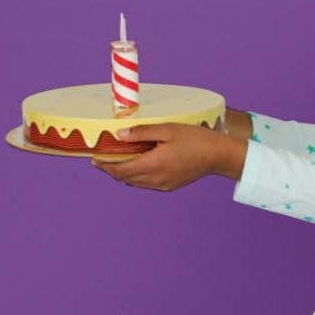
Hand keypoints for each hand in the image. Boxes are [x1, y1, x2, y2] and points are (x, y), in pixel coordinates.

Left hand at [92, 124, 247, 190]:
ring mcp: (163, 184)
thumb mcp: (168, 129)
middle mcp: (155, 179)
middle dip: (111, 169)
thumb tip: (119, 135)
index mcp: (152, 164)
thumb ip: (142, 132)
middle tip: (103, 158)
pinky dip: (138, 176)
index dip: (105, 165)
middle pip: (125, 178)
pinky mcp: (170, 185)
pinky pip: (147, 183)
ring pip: (135, 182)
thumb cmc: (196, 139)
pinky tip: (141, 164)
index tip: (94, 157)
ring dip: (125, 173)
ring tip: (120, 161)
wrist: (219, 155)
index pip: (120, 169)